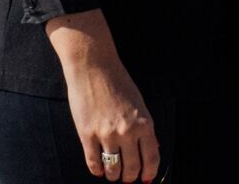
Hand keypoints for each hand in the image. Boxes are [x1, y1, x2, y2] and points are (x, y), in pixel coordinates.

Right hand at [56, 42, 159, 181]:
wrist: (93, 67)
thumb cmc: (118, 82)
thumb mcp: (139, 103)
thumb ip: (144, 127)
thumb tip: (150, 149)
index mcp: (144, 123)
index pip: (151, 158)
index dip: (148, 173)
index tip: (145, 178)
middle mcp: (127, 132)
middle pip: (131, 168)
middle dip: (130, 177)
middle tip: (127, 177)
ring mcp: (106, 134)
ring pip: (113, 169)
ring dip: (114, 176)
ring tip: (113, 174)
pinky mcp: (87, 134)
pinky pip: (93, 162)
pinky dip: (97, 170)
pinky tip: (99, 169)